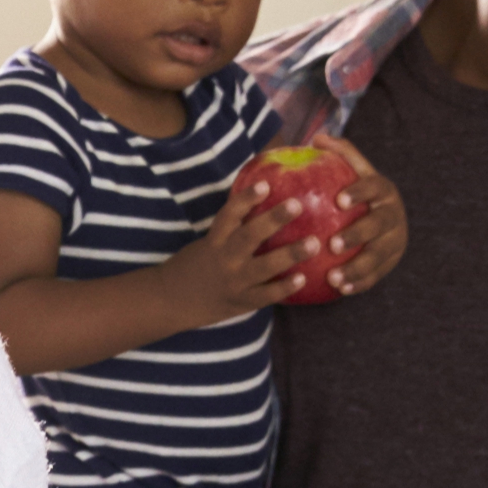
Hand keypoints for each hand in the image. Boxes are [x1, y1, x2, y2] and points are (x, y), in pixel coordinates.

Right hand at [157, 162, 328, 319]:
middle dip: (274, 220)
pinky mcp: (242, 302)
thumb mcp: (208, 242)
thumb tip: (264, 202)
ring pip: (264, 266)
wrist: (172, 301)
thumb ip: (232, 229)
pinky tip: (303, 279)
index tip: (265, 185)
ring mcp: (234, 282)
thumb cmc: (194, 267)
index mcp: (214, 241)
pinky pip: (266, 295)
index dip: (245, 199)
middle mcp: (225, 259)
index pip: (229, 215)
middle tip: (297, 205)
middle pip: (250, 236)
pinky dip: (284, 288)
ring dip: (290, 254)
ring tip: (314, 243)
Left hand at [310, 136, 409, 297]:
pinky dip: (360, 283)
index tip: (339, 200)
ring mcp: (395, 240)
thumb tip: (318, 139)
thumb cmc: (360, 193)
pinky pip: (376, 275)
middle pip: (378, 225)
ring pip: (379, 255)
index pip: (374, 187)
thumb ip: (341, 155)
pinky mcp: (391, 262)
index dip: (359, 192)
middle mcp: (393, 214)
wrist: (388, 221)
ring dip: (357, 267)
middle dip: (358, 234)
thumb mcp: (355, 172)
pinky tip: (340, 290)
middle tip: (333, 244)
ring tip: (334, 277)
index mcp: (383, 190)